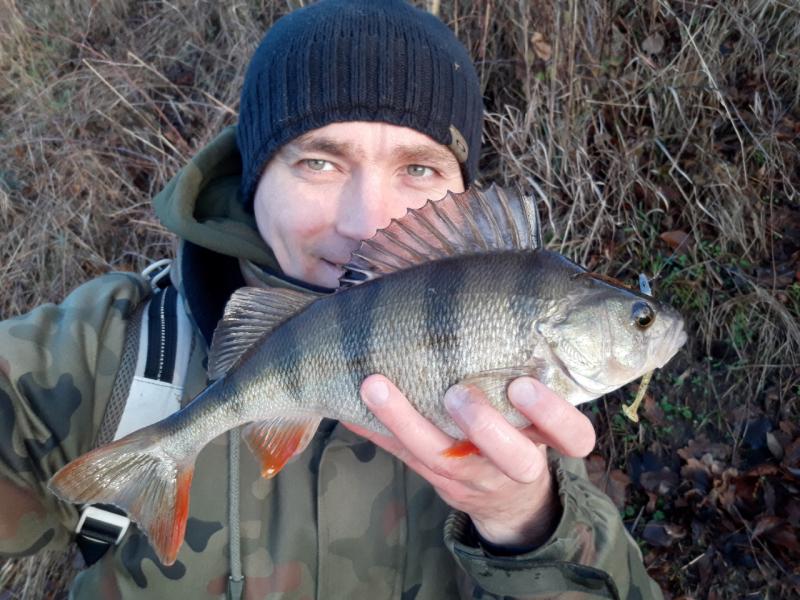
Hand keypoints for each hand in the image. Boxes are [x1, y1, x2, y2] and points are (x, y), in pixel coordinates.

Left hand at [342, 376, 595, 548]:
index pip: (573, 437)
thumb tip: (517, 296)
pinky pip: (402, 455)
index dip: (553, 416)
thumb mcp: (541, 413)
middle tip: (456, 394)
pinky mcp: (435, 477)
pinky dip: (374, 427)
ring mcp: (471, 475)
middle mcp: (514, 463)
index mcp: (547, 440)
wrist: (506, 498)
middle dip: (486, 427)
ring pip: (438, 456)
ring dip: (403, 420)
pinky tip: (346, 402)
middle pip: (513, 458)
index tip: (524, 385)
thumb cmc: (524, 431)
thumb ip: (536, 371)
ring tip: (376, 385)